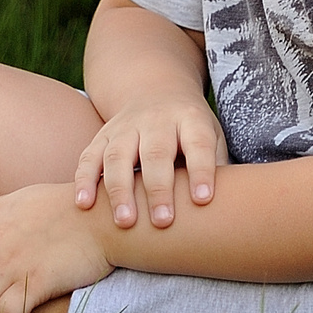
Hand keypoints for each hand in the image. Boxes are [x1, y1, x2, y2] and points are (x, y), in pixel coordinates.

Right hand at [74, 93, 223, 228]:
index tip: (203, 200)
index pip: (197, 144)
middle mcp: (157, 120)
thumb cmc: (191, 129)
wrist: (155, 90)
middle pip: (156, 153)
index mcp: (190, 119)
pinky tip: (84, 204)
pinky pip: (89, 155)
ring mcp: (126, 126)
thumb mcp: (212, 135)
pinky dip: (84, 179)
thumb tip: (229, 207)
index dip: (201, 171)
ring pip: (118, 155)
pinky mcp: (102, 134)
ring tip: (124, 222)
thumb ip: (217, 165)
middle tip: (162, 222)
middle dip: (157, 188)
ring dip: (119, 190)